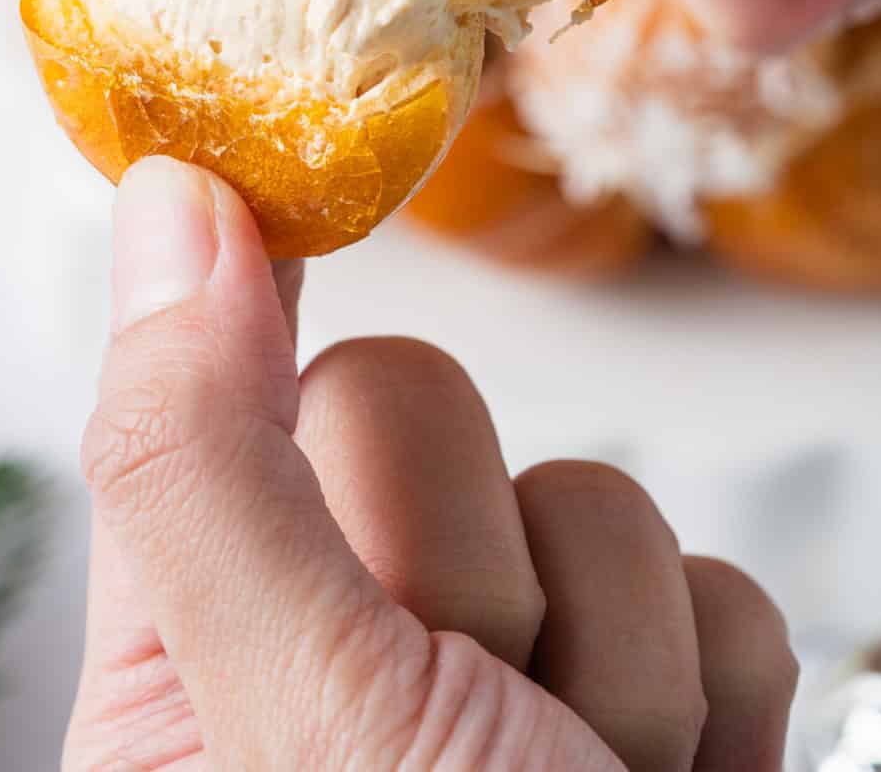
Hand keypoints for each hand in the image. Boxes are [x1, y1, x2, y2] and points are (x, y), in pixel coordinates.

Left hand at [63, 158, 795, 769]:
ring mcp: (515, 679)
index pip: (201, 389)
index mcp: (194, 652)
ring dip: (609, 644)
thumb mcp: (286, 716)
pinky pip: (710, 581)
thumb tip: (164, 204)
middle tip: (470, 703)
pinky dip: (716, 687)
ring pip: (581, 490)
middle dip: (461, 548)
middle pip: (410, 408)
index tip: (285, 164)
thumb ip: (202, 459)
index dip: (242, 278)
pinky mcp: (660, 706)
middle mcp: (343, 652)